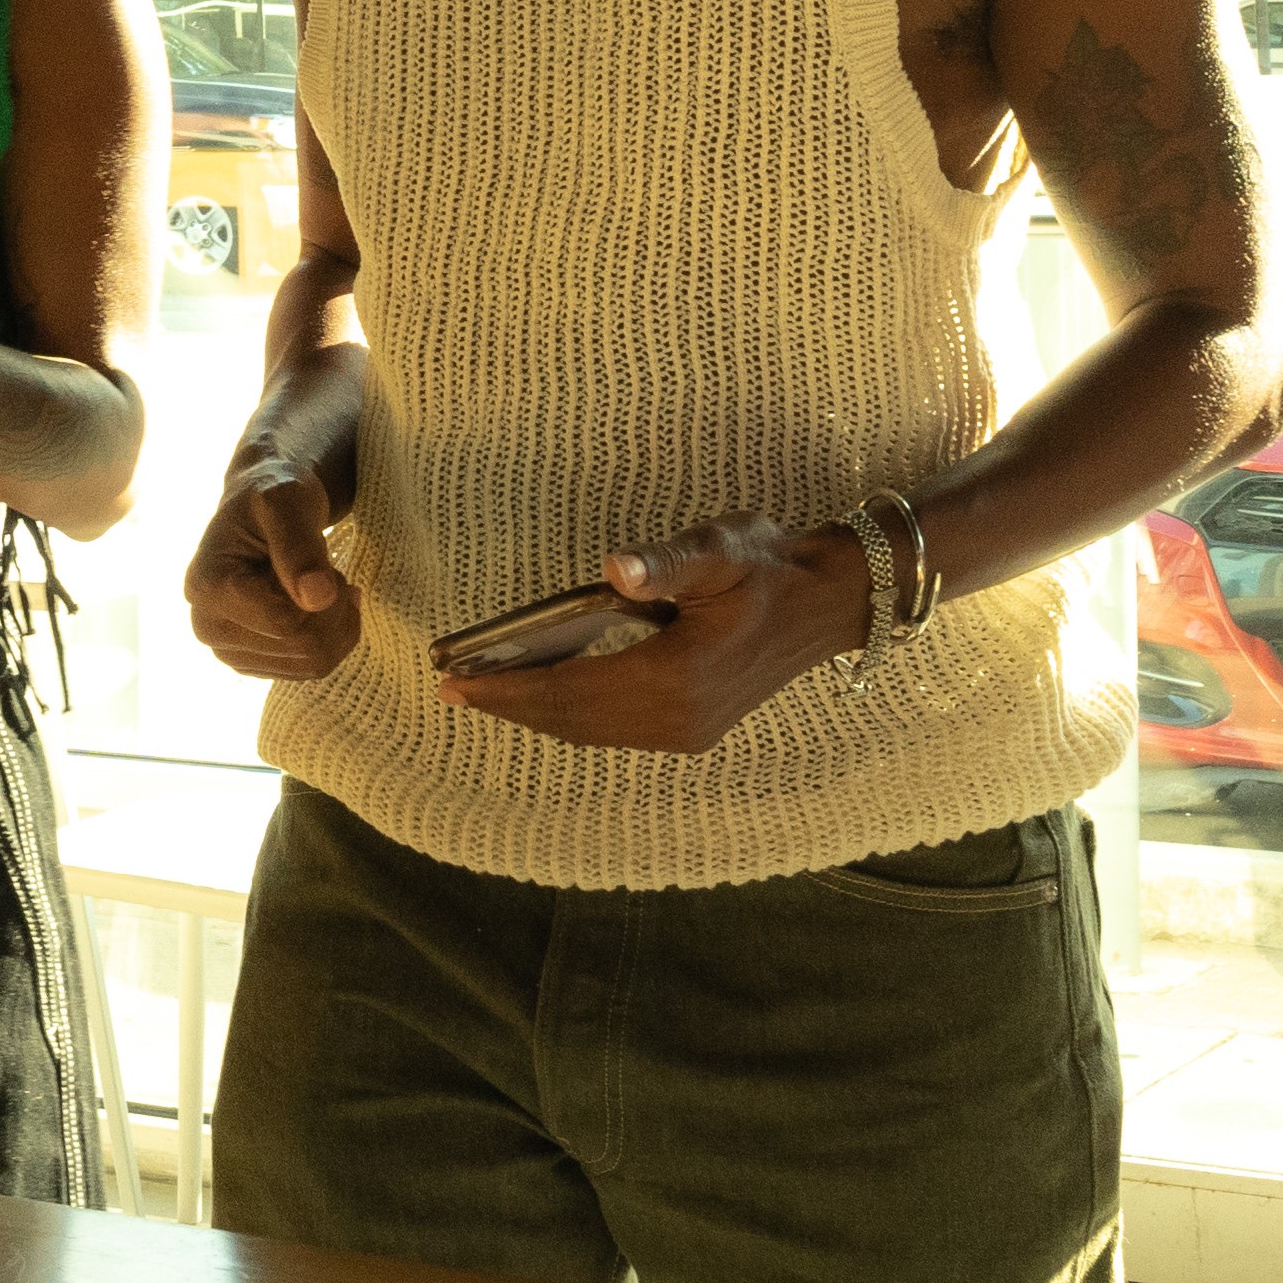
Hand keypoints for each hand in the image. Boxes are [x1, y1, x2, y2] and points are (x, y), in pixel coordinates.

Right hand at [186, 457, 356, 679]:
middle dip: (334, 609)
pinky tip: (320, 605)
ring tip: (323, 584)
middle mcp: (207, 626)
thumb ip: (300, 545)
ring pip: (312, 664)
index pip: (287, 623)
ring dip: (337, 623)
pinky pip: (310, 669)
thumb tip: (316, 597)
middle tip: (329, 571)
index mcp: (207, 587)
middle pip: (302, 647)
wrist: (262, 509)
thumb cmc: (273, 495)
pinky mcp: (250, 660)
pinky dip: (332, 638)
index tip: (323, 558)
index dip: (323, 594)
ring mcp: (227, 649)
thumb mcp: (289, 500)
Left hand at [438, 516, 869, 752]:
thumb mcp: (719, 550)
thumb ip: (666, 563)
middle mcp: (679, 720)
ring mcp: (689, 731)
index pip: (570, 693)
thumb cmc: (770, 566)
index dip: (509, 690)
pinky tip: (545, 694)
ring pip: (592, 732)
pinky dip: (572, 716)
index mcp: (676, 679)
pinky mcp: (695, 729)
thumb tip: (615, 568)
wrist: (830, 600)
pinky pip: (615, 730)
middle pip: (573, 721)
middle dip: (511, 706)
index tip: (455, 683)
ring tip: (486, 692)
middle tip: (453, 688)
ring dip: (538, 715)